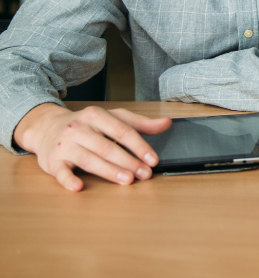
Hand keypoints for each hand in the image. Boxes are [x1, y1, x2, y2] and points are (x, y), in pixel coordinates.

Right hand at [13, 103, 171, 191]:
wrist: (47, 128)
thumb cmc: (87, 125)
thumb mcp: (113, 118)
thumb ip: (139, 123)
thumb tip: (166, 123)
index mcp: (96, 115)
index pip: (122, 131)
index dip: (139, 146)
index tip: (153, 159)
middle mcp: (79, 128)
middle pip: (107, 147)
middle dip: (128, 161)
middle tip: (144, 174)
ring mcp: (65, 145)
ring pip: (89, 159)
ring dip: (109, 171)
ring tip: (127, 180)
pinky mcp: (52, 161)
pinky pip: (60, 172)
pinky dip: (69, 180)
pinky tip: (79, 186)